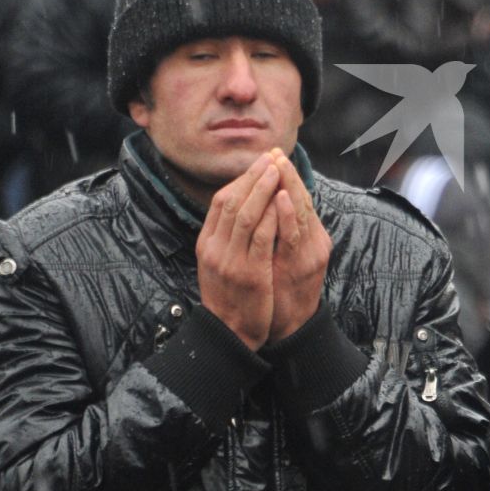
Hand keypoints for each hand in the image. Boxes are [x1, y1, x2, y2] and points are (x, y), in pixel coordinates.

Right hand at [196, 154, 282, 349]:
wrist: (229, 332)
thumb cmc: (230, 296)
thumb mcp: (218, 263)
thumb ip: (225, 237)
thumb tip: (239, 207)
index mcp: (206, 243)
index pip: (221, 201)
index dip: (241, 180)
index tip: (259, 163)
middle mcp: (214, 248)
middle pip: (231, 202)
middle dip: (252, 177)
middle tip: (270, 157)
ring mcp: (230, 261)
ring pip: (245, 215)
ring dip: (262, 189)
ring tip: (277, 170)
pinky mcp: (249, 273)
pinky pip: (260, 237)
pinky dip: (271, 216)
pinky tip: (283, 201)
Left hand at [264, 148, 331, 340]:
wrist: (288, 328)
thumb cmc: (281, 293)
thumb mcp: (283, 258)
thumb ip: (280, 234)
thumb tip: (266, 208)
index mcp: (310, 237)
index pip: (298, 199)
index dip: (287, 177)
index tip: (273, 156)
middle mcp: (315, 241)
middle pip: (302, 199)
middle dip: (288, 175)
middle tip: (276, 153)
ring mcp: (312, 252)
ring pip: (301, 212)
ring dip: (289, 186)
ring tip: (279, 165)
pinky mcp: (305, 265)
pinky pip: (294, 235)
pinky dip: (287, 214)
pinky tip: (280, 198)